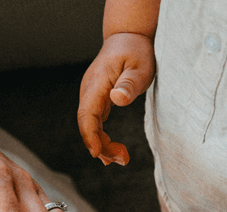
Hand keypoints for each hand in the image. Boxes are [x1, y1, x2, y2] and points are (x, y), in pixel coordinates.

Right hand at [78, 32, 155, 164]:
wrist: (128, 37)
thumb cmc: (136, 51)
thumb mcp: (140, 66)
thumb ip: (129, 83)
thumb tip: (117, 98)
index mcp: (96, 84)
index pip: (87, 114)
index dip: (89, 135)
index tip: (96, 153)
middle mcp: (89, 92)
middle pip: (87, 125)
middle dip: (101, 146)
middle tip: (123, 159)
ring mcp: (91, 97)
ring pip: (90, 127)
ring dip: (103, 146)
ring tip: (122, 158)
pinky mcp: (97, 101)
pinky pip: (95, 124)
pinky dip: (102, 139)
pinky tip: (110, 152)